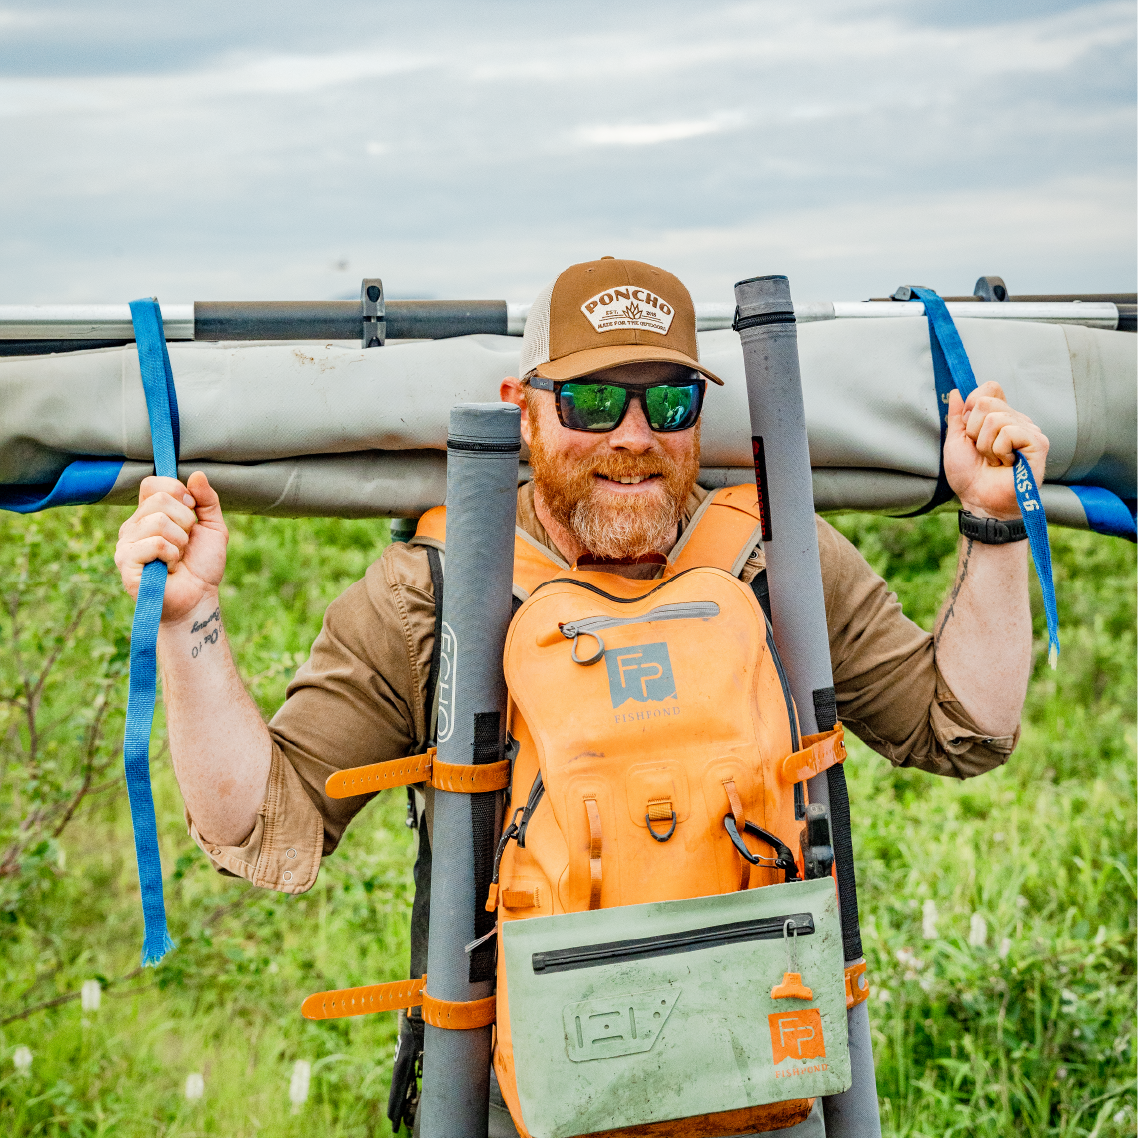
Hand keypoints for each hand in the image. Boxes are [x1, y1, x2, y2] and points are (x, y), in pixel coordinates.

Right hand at [114, 471, 227, 622]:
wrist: (199, 598)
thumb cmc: (202, 565)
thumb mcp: (214, 527)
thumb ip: (207, 500)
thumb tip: (197, 474)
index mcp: (150, 513)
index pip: (153, 484)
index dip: (178, 492)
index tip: (192, 511)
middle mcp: (134, 525)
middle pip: (160, 500)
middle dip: (186, 521)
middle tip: (186, 542)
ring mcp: (127, 543)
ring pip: (159, 521)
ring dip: (181, 541)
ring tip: (178, 556)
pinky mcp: (126, 562)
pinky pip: (156, 543)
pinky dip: (172, 554)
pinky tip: (170, 566)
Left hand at [943, 381, 1048, 519]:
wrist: (979, 501)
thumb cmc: (968, 475)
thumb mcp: (955, 441)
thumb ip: (956, 416)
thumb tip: (955, 391)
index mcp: (999, 416)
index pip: (988, 388)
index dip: (971, 407)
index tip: (968, 431)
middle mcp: (1016, 420)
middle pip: (986, 403)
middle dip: (974, 432)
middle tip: (983, 452)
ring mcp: (1029, 430)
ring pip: (995, 419)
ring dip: (986, 446)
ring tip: (994, 461)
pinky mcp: (1038, 443)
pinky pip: (1010, 432)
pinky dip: (999, 451)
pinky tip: (1007, 464)